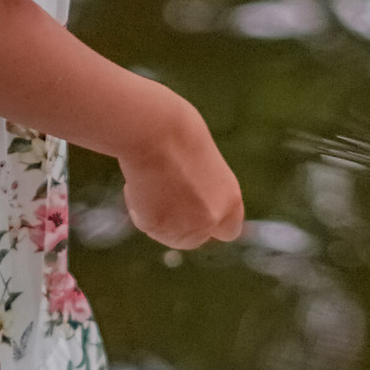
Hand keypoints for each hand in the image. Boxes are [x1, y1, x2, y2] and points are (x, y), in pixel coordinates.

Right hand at [118, 82, 242, 250]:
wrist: (154, 131)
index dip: (211, 223)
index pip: (229, 230)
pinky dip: (138, 205)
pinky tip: (139, 181)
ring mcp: (184, 226)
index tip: (195, 210)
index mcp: (230, 200)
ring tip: (151, 180)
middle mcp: (211, 219)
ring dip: (159, 216)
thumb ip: (204, 191)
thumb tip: (189, 204)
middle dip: (181, 224)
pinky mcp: (156, 226)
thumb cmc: (177, 134)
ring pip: (167, 234)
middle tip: (165, 198)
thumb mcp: (203, 165)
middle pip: (195, 238)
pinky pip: (144, 222)